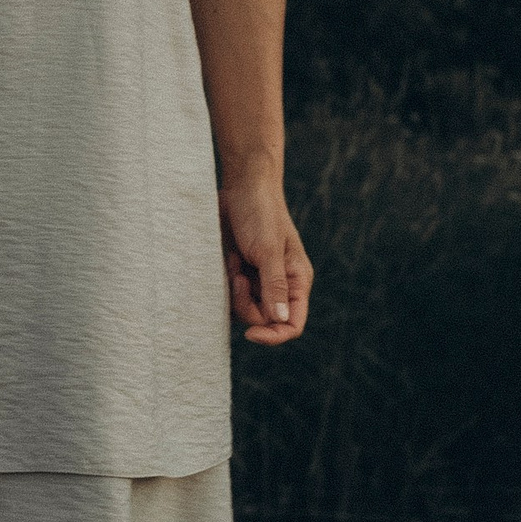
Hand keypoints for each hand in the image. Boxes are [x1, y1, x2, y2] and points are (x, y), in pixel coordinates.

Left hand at [221, 171, 310, 346]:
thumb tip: (280, 320)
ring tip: (233, 263)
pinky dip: (224, 284)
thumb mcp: (267, 250)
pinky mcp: (239, 272)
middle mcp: (279, 285)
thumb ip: (274, 286)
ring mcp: (257, 280)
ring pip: (242, 309)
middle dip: (245, 304)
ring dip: (233, 292)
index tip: (251, 334)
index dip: (274, 335)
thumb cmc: (261, 213)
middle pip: (262, 319)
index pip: (292, 323)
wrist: (241, 186)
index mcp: (296, 281)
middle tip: (237, 276)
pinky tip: (227, 261)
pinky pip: (228, 295)